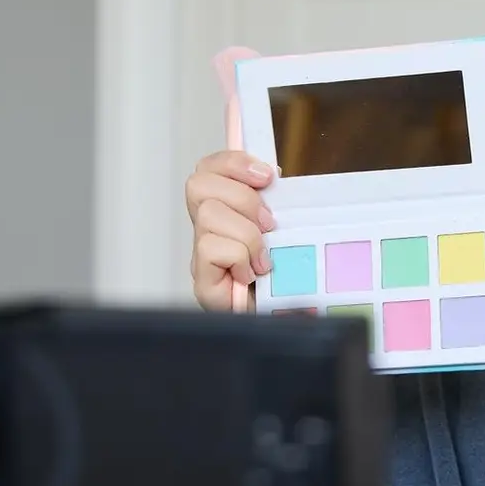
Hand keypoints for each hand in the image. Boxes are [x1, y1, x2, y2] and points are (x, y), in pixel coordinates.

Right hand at [185, 149, 276, 310]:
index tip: (268, 176)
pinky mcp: (202, 282)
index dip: (233, 162)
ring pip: (208, 214)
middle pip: (199, 184)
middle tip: (270, 224)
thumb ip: (276, 204)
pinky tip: (251, 274)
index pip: (208, 168)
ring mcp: (201, 257)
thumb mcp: (285, 233)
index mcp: (225, 212)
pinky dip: (239, 257)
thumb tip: (276, 175)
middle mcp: (206, 231)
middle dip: (243, 198)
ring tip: (263, 258)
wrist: (284, 323)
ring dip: (246, 234)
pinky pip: (210, 248)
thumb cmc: (285, 282)